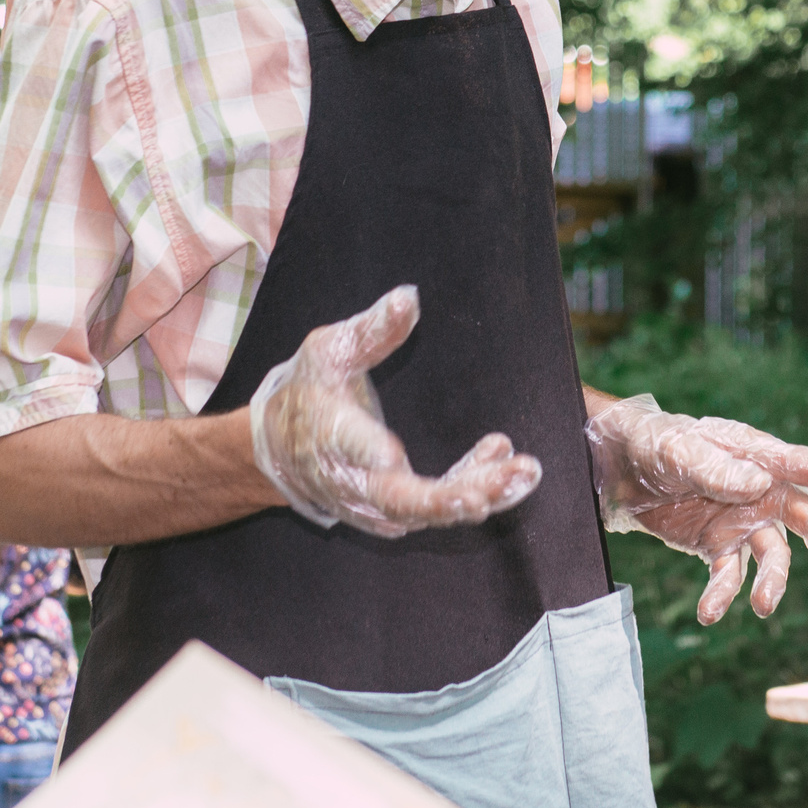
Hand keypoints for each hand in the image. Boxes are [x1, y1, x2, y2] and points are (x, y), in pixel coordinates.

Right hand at [251, 285, 541, 534]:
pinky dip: (474, 486)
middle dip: (448, 496)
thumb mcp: (330, 350)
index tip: (391, 453)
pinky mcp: (394, 510)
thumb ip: (370, 330)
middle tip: (497, 484)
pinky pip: (437, 507)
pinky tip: (504, 456)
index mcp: (328, 432)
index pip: (345, 445)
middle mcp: (350, 478)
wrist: (282, 447)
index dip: (365, 451)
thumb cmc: (309, 389)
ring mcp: (373, 502)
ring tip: (525, 473)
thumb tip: (409, 297)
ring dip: (479, 493)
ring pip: (427, 510)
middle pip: (399, 498)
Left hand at [586, 394, 807, 623]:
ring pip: (776, 557)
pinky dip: (724, 596)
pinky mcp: (718, 547)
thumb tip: (760, 485)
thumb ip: (718, 468)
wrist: (619, 468)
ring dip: (774, 584)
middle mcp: (764, 491)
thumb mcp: (680, 451)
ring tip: (765, 607)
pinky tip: (709, 613)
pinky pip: (731, 576)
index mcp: (763, 458)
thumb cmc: (656, 443)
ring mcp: (744, 521)